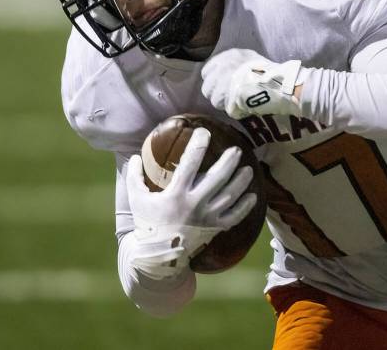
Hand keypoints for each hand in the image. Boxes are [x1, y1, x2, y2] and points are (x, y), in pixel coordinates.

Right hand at [126, 127, 255, 278]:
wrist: (158, 255)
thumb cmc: (148, 223)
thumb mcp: (137, 199)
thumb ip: (135, 177)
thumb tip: (134, 156)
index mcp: (176, 195)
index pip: (189, 163)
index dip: (198, 145)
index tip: (204, 131)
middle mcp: (194, 204)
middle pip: (217, 178)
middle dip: (229, 162)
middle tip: (237, 150)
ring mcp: (207, 217)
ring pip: (230, 196)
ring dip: (241, 181)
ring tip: (248, 169)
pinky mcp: (215, 228)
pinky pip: (235, 216)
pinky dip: (245, 206)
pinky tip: (253, 195)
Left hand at [202, 49, 303, 119]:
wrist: (281, 83)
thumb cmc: (269, 71)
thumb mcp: (250, 59)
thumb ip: (235, 64)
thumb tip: (224, 74)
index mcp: (228, 56)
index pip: (207, 71)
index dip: (214, 81)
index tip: (223, 86)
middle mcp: (222, 68)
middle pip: (207, 88)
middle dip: (217, 94)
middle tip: (231, 96)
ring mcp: (224, 85)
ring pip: (215, 101)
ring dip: (225, 103)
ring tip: (240, 101)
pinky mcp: (229, 101)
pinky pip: (226, 109)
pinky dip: (235, 110)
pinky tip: (245, 106)